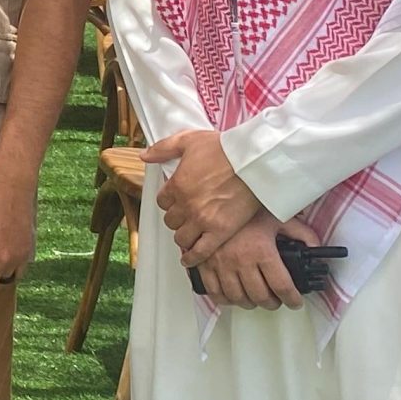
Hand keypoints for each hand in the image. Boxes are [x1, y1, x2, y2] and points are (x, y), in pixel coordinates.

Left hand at [146, 128, 265, 266]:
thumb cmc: (225, 149)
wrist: (255, 162)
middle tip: (186, 216)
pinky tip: (189, 260)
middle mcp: (186, 205)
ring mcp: (202, 220)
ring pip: (181, 238)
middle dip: (177, 218)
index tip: (177, 200)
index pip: (162, 201)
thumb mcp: (189, 140)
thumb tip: (145, 156)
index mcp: (177, 185)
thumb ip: (164, 149)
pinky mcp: (220, 232)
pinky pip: (200, 251)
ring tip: (191, 233)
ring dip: (184, 236)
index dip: (169, 201)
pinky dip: (192, 258)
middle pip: (171, 221)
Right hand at [195, 212, 320, 309]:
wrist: (214, 199)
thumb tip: (316, 249)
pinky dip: (226, 299)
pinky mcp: (205, 265)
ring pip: (238, 298)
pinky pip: (214, 292)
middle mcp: (241, 261)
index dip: (292, 299)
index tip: (295, 301)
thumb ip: (301, 234)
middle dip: (273, 303)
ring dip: (250, 303)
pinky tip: (234, 296)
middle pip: (260, 296)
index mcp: (262, 251)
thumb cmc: (247, 209)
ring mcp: (221, 265)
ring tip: (256, 298)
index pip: (282, 286)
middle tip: (277, 299)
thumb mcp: (278, 217)